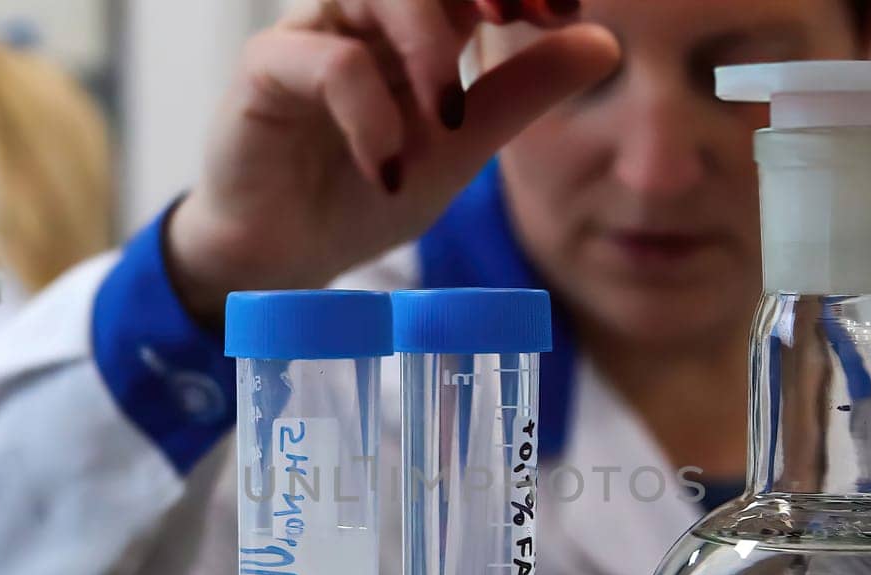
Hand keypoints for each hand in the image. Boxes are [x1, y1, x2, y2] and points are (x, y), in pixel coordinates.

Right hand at [165, 0, 620, 320]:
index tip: (563, 11)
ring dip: (429, 44)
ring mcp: (313, 30)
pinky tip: (385, 167)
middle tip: (521, 21)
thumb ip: (521, 94)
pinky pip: (330, 61)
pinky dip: (371, 111)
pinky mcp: (265, 68)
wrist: (284, 255)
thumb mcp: (461, 148)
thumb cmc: (363, 191)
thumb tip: (604, 42)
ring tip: (449, 115)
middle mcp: (365, 11)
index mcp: (418, 21)